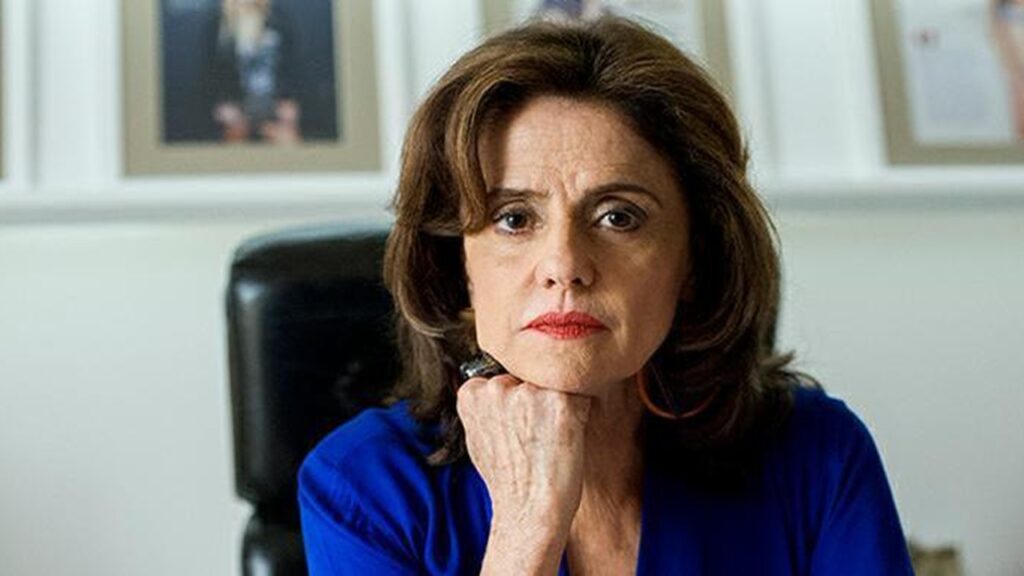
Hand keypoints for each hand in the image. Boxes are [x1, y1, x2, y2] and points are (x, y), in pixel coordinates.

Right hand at [457, 374, 591, 572]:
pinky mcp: (560, 401)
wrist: (530, 511)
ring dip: (558, 405)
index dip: (517, 404)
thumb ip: (484, 406)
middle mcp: (497, 386)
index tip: (517, 431)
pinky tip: (566, 438)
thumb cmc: (508, 480)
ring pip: (554, 384)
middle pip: (530, 378)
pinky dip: (579, 413)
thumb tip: (490, 386)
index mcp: (473, 392)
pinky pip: (580, 394)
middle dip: (537, 400)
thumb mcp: (478, 437)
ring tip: (549, 440)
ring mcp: (528, 392)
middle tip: (535, 438)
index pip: (506, 378)